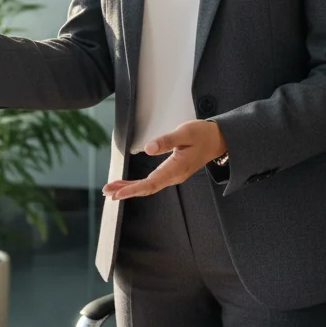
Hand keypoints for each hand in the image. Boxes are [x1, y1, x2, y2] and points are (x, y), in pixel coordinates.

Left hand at [102, 120, 226, 200]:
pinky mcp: (172, 172)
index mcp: (177, 169)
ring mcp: (173, 176)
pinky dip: (138, 184)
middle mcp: (174, 176)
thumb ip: (166, 141)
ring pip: (148, 186)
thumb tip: (148, 149)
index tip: (118, 194)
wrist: (218, 140)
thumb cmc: (202, 135)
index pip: (151, 183)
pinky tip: (127, 184)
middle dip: (126, 190)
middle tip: (107, 192)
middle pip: (147, 188)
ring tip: (111, 190)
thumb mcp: (184, 133)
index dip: (133, 189)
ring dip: (130, 188)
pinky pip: (152, 182)